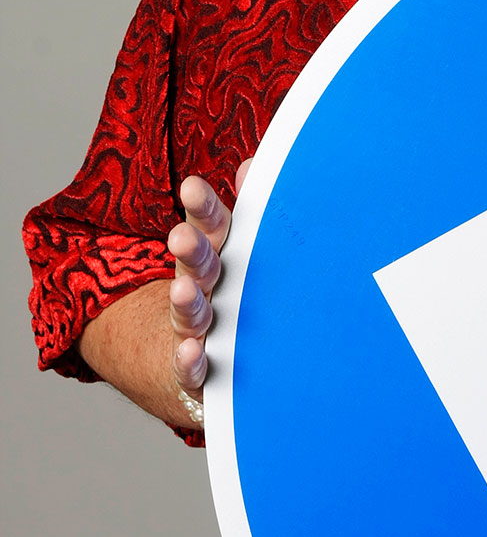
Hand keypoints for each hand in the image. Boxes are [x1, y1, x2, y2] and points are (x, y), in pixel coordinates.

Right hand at [166, 160, 248, 404]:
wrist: (211, 362)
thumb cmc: (236, 294)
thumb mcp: (242, 249)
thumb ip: (251, 211)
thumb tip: (254, 165)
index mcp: (218, 254)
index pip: (209, 225)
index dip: (202, 208)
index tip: (192, 187)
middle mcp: (203, 288)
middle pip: (197, 264)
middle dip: (190, 250)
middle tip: (181, 237)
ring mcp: (197, 329)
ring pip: (191, 312)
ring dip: (186, 301)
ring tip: (182, 290)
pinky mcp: (196, 370)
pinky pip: (191, 366)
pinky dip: (189, 359)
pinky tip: (190, 351)